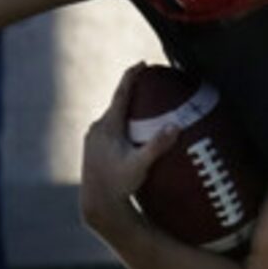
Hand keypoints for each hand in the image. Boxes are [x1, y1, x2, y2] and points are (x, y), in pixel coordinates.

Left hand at [78, 71, 170, 238]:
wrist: (97, 204)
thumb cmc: (118, 185)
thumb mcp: (140, 166)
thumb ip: (157, 145)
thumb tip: (175, 126)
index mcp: (108, 126)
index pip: (121, 94)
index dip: (132, 76)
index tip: (143, 64)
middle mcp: (97, 128)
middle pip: (117, 103)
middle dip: (132, 91)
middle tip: (148, 81)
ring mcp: (92, 138)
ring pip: (113, 117)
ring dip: (127, 109)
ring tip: (142, 105)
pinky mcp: (92, 148)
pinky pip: (110, 129)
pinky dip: (122, 123)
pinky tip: (131, 131)